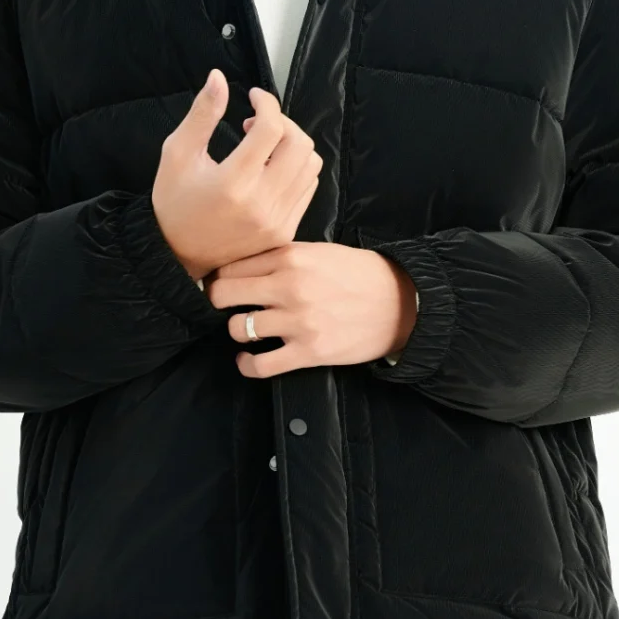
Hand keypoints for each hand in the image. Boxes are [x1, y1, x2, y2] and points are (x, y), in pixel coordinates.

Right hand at [151, 71, 322, 279]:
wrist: (178, 255)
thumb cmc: (174, 202)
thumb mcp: (178, 153)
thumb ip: (202, 114)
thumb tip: (219, 77)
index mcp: (233, 182)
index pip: (271, 128)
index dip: (267, 103)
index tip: (254, 98)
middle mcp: (261, 203)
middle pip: (299, 144)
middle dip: (283, 122)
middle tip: (259, 122)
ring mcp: (277, 220)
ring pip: (310, 164)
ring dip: (292, 144)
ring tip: (265, 146)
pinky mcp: (285, 231)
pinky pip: (308, 188)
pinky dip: (296, 168)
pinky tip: (271, 168)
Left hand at [205, 241, 418, 378]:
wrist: (400, 303)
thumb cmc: (360, 275)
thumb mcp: (319, 252)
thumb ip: (282, 257)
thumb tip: (243, 266)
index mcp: (291, 258)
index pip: (232, 266)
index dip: (220, 276)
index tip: (220, 283)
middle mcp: (289, 287)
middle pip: (224, 295)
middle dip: (218, 301)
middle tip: (225, 306)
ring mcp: (298, 322)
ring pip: (238, 328)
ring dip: (237, 331)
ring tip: (246, 330)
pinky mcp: (309, 352)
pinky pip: (261, 365)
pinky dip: (247, 365)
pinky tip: (247, 359)